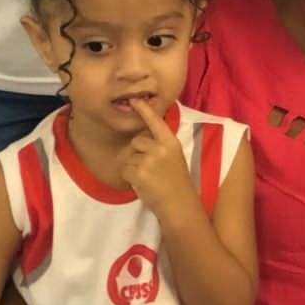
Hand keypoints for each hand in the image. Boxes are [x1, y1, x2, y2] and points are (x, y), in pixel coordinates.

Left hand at [122, 102, 196, 225]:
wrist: (179, 204)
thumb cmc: (177, 183)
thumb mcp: (174, 158)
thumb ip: (161, 147)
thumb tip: (143, 139)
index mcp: (171, 142)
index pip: (156, 122)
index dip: (145, 110)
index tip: (134, 99)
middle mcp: (161, 148)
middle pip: (137, 141)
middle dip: (138, 153)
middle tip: (150, 169)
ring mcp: (149, 160)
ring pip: (130, 157)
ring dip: (134, 168)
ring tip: (148, 179)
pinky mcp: (139, 172)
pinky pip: (125, 170)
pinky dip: (130, 178)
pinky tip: (142, 185)